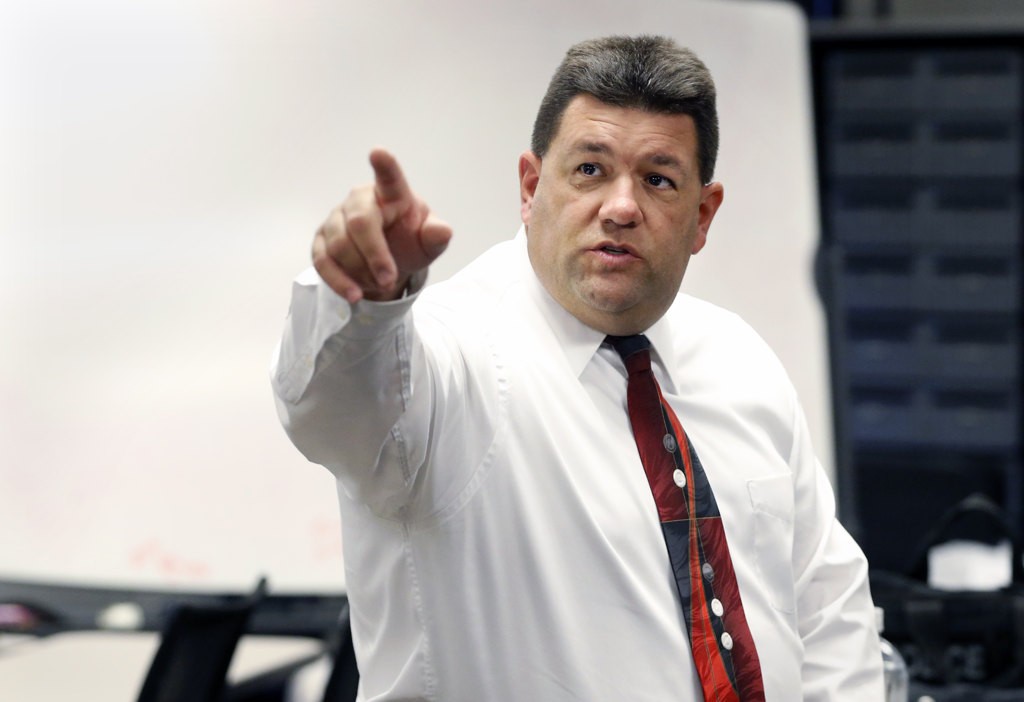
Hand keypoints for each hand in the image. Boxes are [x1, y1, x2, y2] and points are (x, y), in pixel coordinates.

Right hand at [312, 149, 451, 302]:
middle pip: (360, 223)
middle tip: (389, 279)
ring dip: (361, 272)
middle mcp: (359, 200)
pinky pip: (322, 262)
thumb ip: (435, 237)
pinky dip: (340, 282)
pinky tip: (354, 295)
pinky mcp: (321, 241)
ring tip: (379, 282)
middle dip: (375, 255)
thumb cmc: (408, 242)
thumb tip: (442, 232)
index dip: (384, 166)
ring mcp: (336, 219)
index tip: (378, 153)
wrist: (385, 263)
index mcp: (391, 193)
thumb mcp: (427, 244)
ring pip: (339, 246)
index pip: (389, 178)